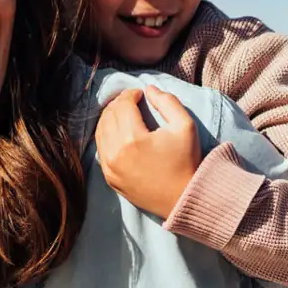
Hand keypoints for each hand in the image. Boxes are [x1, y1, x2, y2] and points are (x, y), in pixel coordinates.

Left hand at [95, 86, 199, 218]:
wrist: (183, 198)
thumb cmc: (186, 161)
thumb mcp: (185, 126)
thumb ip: (168, 102)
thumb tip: (149, 89)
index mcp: (133, 139)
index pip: (123, 106)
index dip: (130, 94)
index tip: (140, 94)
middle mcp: (116, 153)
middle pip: (109, 117)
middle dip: (119, 104)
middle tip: (131, 100)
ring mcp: (110, 168)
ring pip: (100, 132)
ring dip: (110, 118)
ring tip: (123, 113)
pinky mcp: (110, 178)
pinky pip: (101, 150)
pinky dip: (106, 136)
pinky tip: (118, 132)